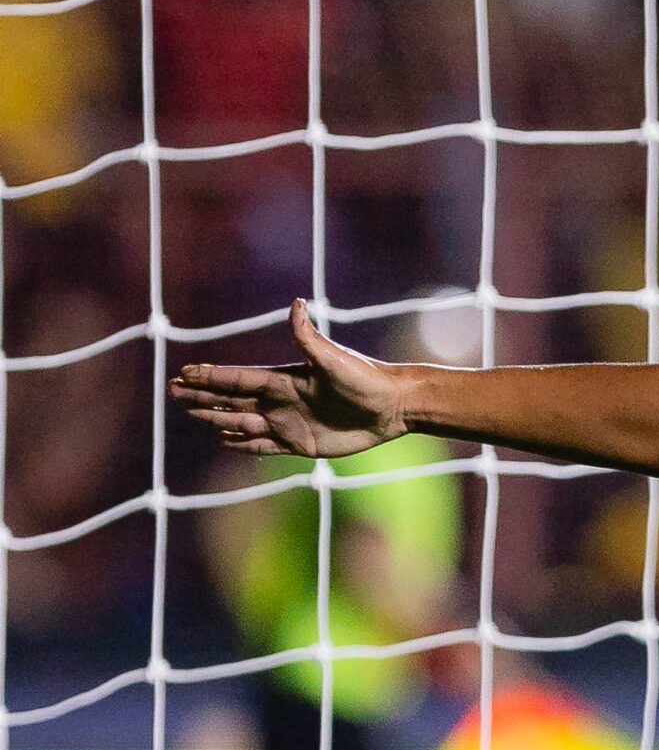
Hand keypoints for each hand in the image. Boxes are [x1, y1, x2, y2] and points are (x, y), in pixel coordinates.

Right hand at [168, 299, 410, 458]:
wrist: (394, 406)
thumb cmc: (367, 379)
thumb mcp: (335, 358)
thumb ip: (309, 337)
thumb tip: (296, 303)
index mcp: (286, 379)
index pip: (238, 378)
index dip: (211, 376)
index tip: (184, 371)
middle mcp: (282, 400)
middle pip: (231, 399)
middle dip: (202, 395)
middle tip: (173, 390)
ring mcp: (289, 422)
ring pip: (241, 422)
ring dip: (215, 417)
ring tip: (191, 412)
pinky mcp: (300, 443)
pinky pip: (262, 445)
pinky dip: (241, 443)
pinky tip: (225, 439)